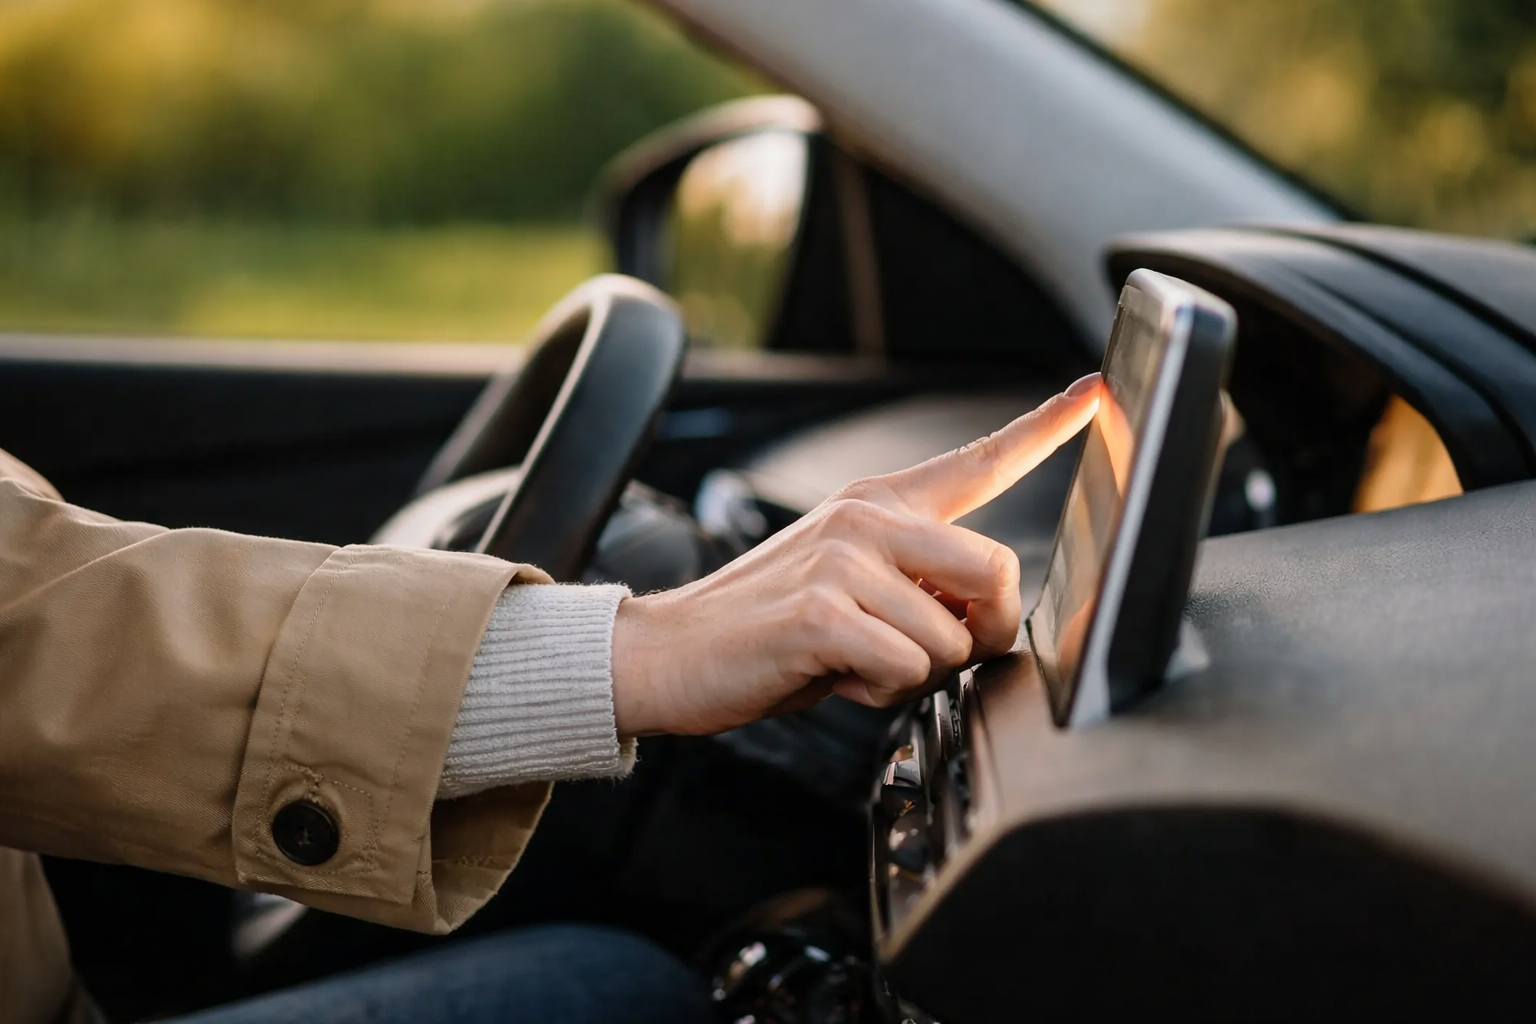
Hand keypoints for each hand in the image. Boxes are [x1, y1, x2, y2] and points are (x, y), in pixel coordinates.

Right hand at [610, 374, 1101, 736]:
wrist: (670, 653)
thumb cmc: (768, 630)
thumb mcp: (849, 587)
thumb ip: (918, 585)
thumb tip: (982, 619)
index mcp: (879, 504)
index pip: (977, 461)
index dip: (1046, 428)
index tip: (1096, 395)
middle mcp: (867, 518)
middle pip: (998, 569)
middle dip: (983, 632)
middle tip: (927, 651)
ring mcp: (843, 559)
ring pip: (953, 639)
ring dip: (914, 672)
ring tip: (853, 660)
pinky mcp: (822, 611)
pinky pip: (908, 669)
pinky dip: (879, 691)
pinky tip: (832, 675)